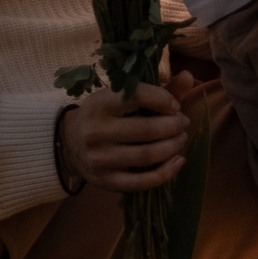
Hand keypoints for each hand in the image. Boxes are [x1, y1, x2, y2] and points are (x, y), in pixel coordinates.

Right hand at [59, 84, 189, 192]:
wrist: (68, 143)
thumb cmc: (104, 115)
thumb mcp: (121, 97)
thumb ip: (155, 90)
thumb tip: (189, 76)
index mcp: (100, 104)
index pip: (137, 96)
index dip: (164, 99)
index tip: (175, 105)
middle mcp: (96, 132)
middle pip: (147, 130)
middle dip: (174, 126)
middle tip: (183, 122)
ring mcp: (99, 159)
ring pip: (147, 156)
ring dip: (173, 147)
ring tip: (181, 138)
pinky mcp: (105, 181)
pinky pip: (141, 182)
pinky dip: (166, 173)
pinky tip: (179, 161)